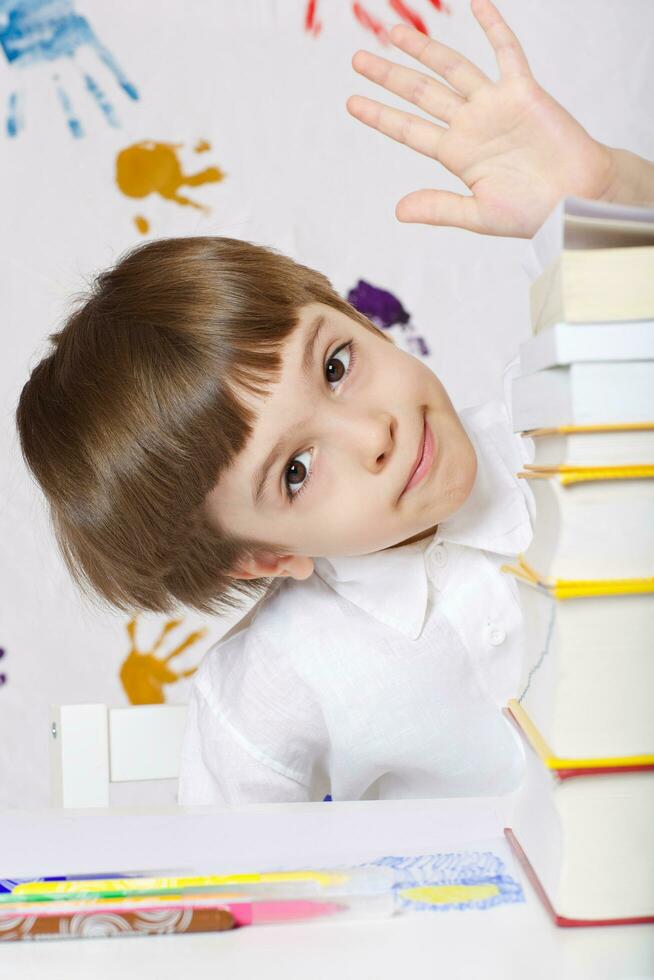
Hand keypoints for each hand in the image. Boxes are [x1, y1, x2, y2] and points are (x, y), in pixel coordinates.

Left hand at [346, 0, 615, 238]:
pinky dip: (492, 26)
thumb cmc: (533, 212)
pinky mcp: (524, 91)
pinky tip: (475, 4)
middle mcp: (470, 124)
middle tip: (358, 59)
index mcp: (457, 154)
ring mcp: (495, 104)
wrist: (578, 200)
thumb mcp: (479, 216)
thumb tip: (398, 211)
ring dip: (423, 49)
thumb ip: (439, 208)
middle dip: (390, 75)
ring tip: (393, 32)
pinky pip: (506, 52)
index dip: (381, 115)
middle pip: (422, 92)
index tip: (352, 102)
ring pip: (452, 68)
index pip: (409, 130)